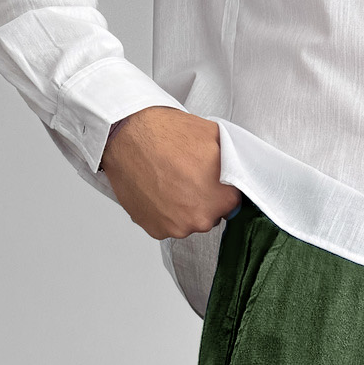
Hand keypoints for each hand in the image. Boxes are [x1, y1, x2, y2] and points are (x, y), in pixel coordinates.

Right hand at [100, 106, 241, 239]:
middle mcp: (201, 220)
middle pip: (210, 215)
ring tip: (169, 181)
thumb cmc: (166, 134)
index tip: (210, 178)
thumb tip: (236, 170)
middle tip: (186, 176)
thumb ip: (231, 161)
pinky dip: (163, 211)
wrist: (126, 136)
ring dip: (182, 207)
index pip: (232, 203)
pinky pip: (166, 224)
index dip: (221, 188)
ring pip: (188, 221)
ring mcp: (176, 227)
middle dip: (203, 199)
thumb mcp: (213, 136)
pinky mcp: (155, 230)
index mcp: (221, 200)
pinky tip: (157, 190)